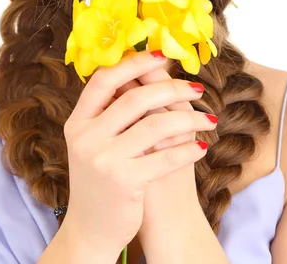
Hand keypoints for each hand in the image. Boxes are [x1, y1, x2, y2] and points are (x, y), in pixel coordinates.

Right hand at [63, 50, 212, 255]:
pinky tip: (201, 146)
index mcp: (78, 121)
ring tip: (208, 119)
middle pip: (135, 98)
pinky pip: (165, 157)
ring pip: (155, 125)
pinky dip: (188, 149)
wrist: (90, 230)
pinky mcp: (124, 181)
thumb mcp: (94, 142)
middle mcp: (86, 137)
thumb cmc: (101, 178)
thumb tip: (148, 72)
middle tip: (196, 88)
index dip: (133, 64)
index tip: (162, 55)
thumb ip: (112, 111)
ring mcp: (104, 159)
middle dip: (172, 89)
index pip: (104, 80)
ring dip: (189, 118)